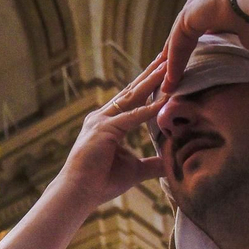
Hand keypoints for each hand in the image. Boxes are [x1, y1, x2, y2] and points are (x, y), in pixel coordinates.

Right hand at [54, 53, 168, 210]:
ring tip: (168, 65)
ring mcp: (100, 122)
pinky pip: (130, 118)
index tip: (164, 69)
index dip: (149, 84)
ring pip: (131, 97)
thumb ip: (152, 163)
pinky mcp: (103, 131)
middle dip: (151, 73)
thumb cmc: (100, 183)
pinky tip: (164, 100)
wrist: (77, 194)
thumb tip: (171, 162)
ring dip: (151, 81)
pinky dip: (148, 110)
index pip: (132, 99)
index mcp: (107, 123)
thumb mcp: (134, 170)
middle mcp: (102, 117)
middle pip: (132, 90)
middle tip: (168, 54)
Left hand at [161, 0, 248, 93]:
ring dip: (170, 63)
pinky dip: (173, 62)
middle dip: (174, 57)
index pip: (197, 34)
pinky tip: (171, 80)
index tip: (186, 69)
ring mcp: (193, 8)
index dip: (191, 53)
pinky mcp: (188, 15)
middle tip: (168, 78)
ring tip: (166, 85)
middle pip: (182, 37)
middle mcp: (202, 6)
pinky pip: (176, 44)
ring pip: (176, 41)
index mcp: (217, 10)